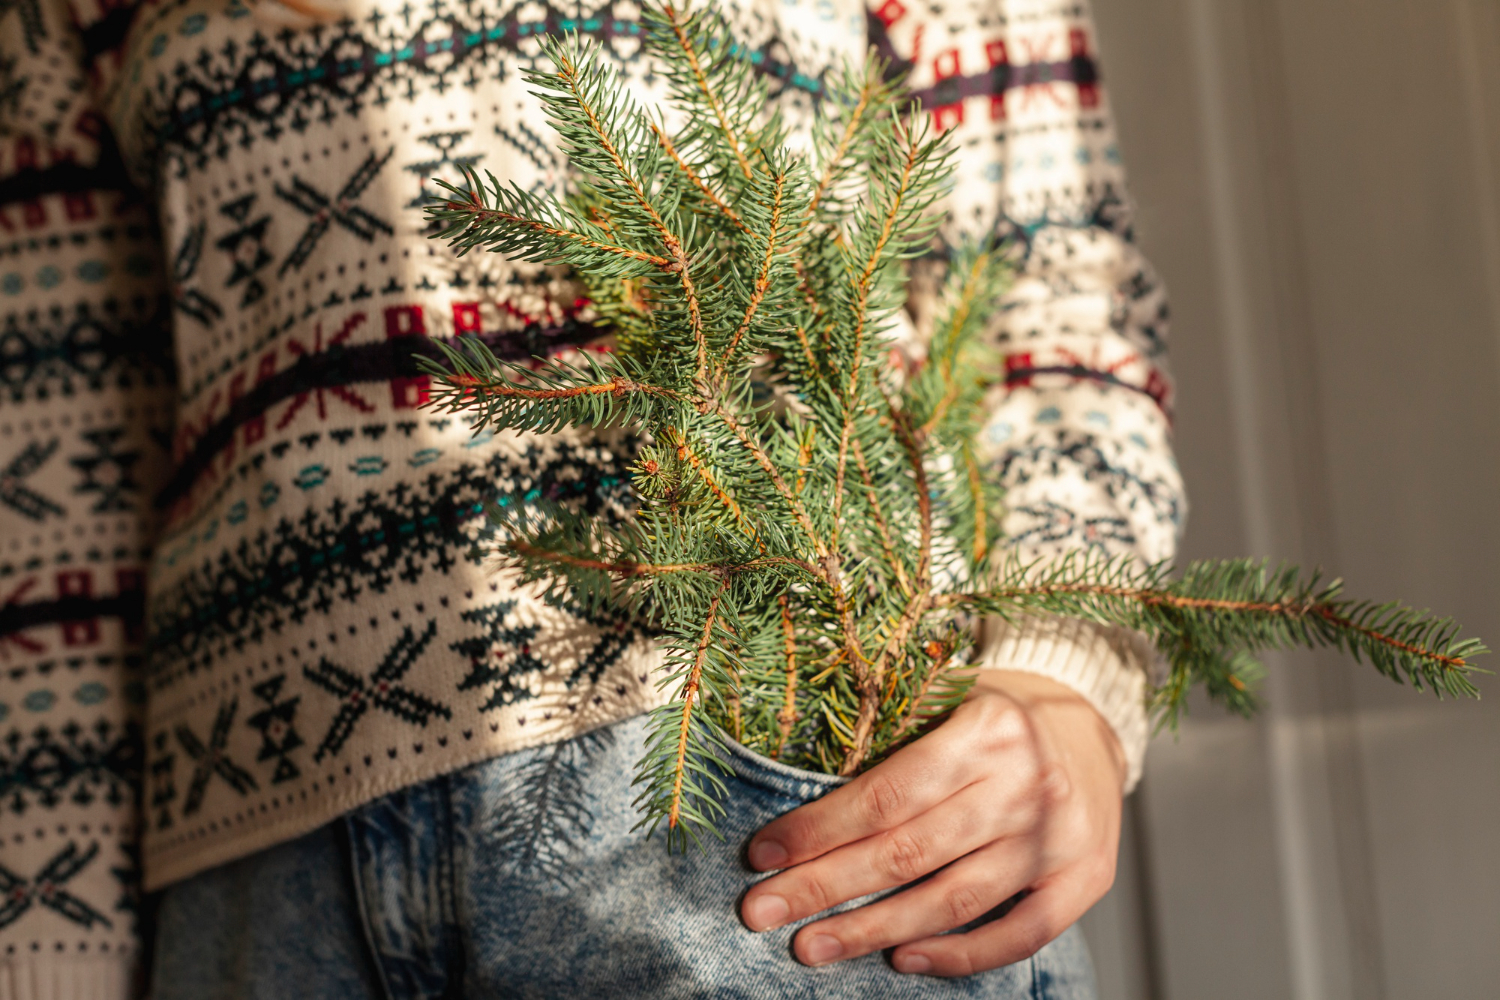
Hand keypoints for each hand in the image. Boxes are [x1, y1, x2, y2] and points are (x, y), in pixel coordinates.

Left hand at [739, 669, 1126, 976]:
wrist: (1091, 725)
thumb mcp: (948, 699)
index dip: (819, 829)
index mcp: (986, 729)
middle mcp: (1026, 784)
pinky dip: (958, 956)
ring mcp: (1057, 838)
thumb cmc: (996, 715)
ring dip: (874, 930)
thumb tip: (802, 801)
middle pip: (908, 852)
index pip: (887, 794)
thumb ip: (891, 740)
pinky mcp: (1083, 880)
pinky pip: (1016, 936)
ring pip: (952, 901)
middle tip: (762, 911)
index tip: (761, 854)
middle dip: (825, 887)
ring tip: (812, 945)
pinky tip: (901, 959)